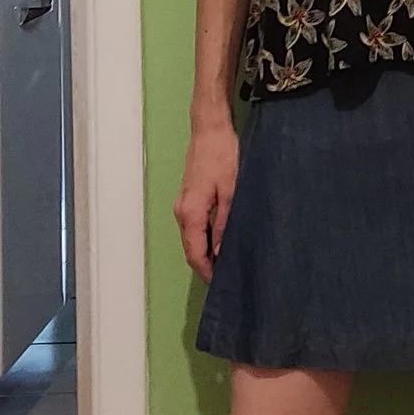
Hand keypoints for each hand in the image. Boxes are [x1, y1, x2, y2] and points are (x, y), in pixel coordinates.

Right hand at [175, 113, 241, 281]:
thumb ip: (224, 223)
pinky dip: (204, 238)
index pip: (195, 253)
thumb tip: (219, 252)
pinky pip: (194, 226)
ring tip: (227, 263)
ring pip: (192, 237)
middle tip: (228, 278)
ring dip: (206, 252)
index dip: (207, 272)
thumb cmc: (223, 155)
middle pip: (191, 248)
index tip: (222, 286)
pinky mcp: (189, 197)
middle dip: (206, 266)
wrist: (210, 128)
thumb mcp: (231, 191)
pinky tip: (220, 242)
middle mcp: (182, 211)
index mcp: (190, 213)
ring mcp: (183, 204)